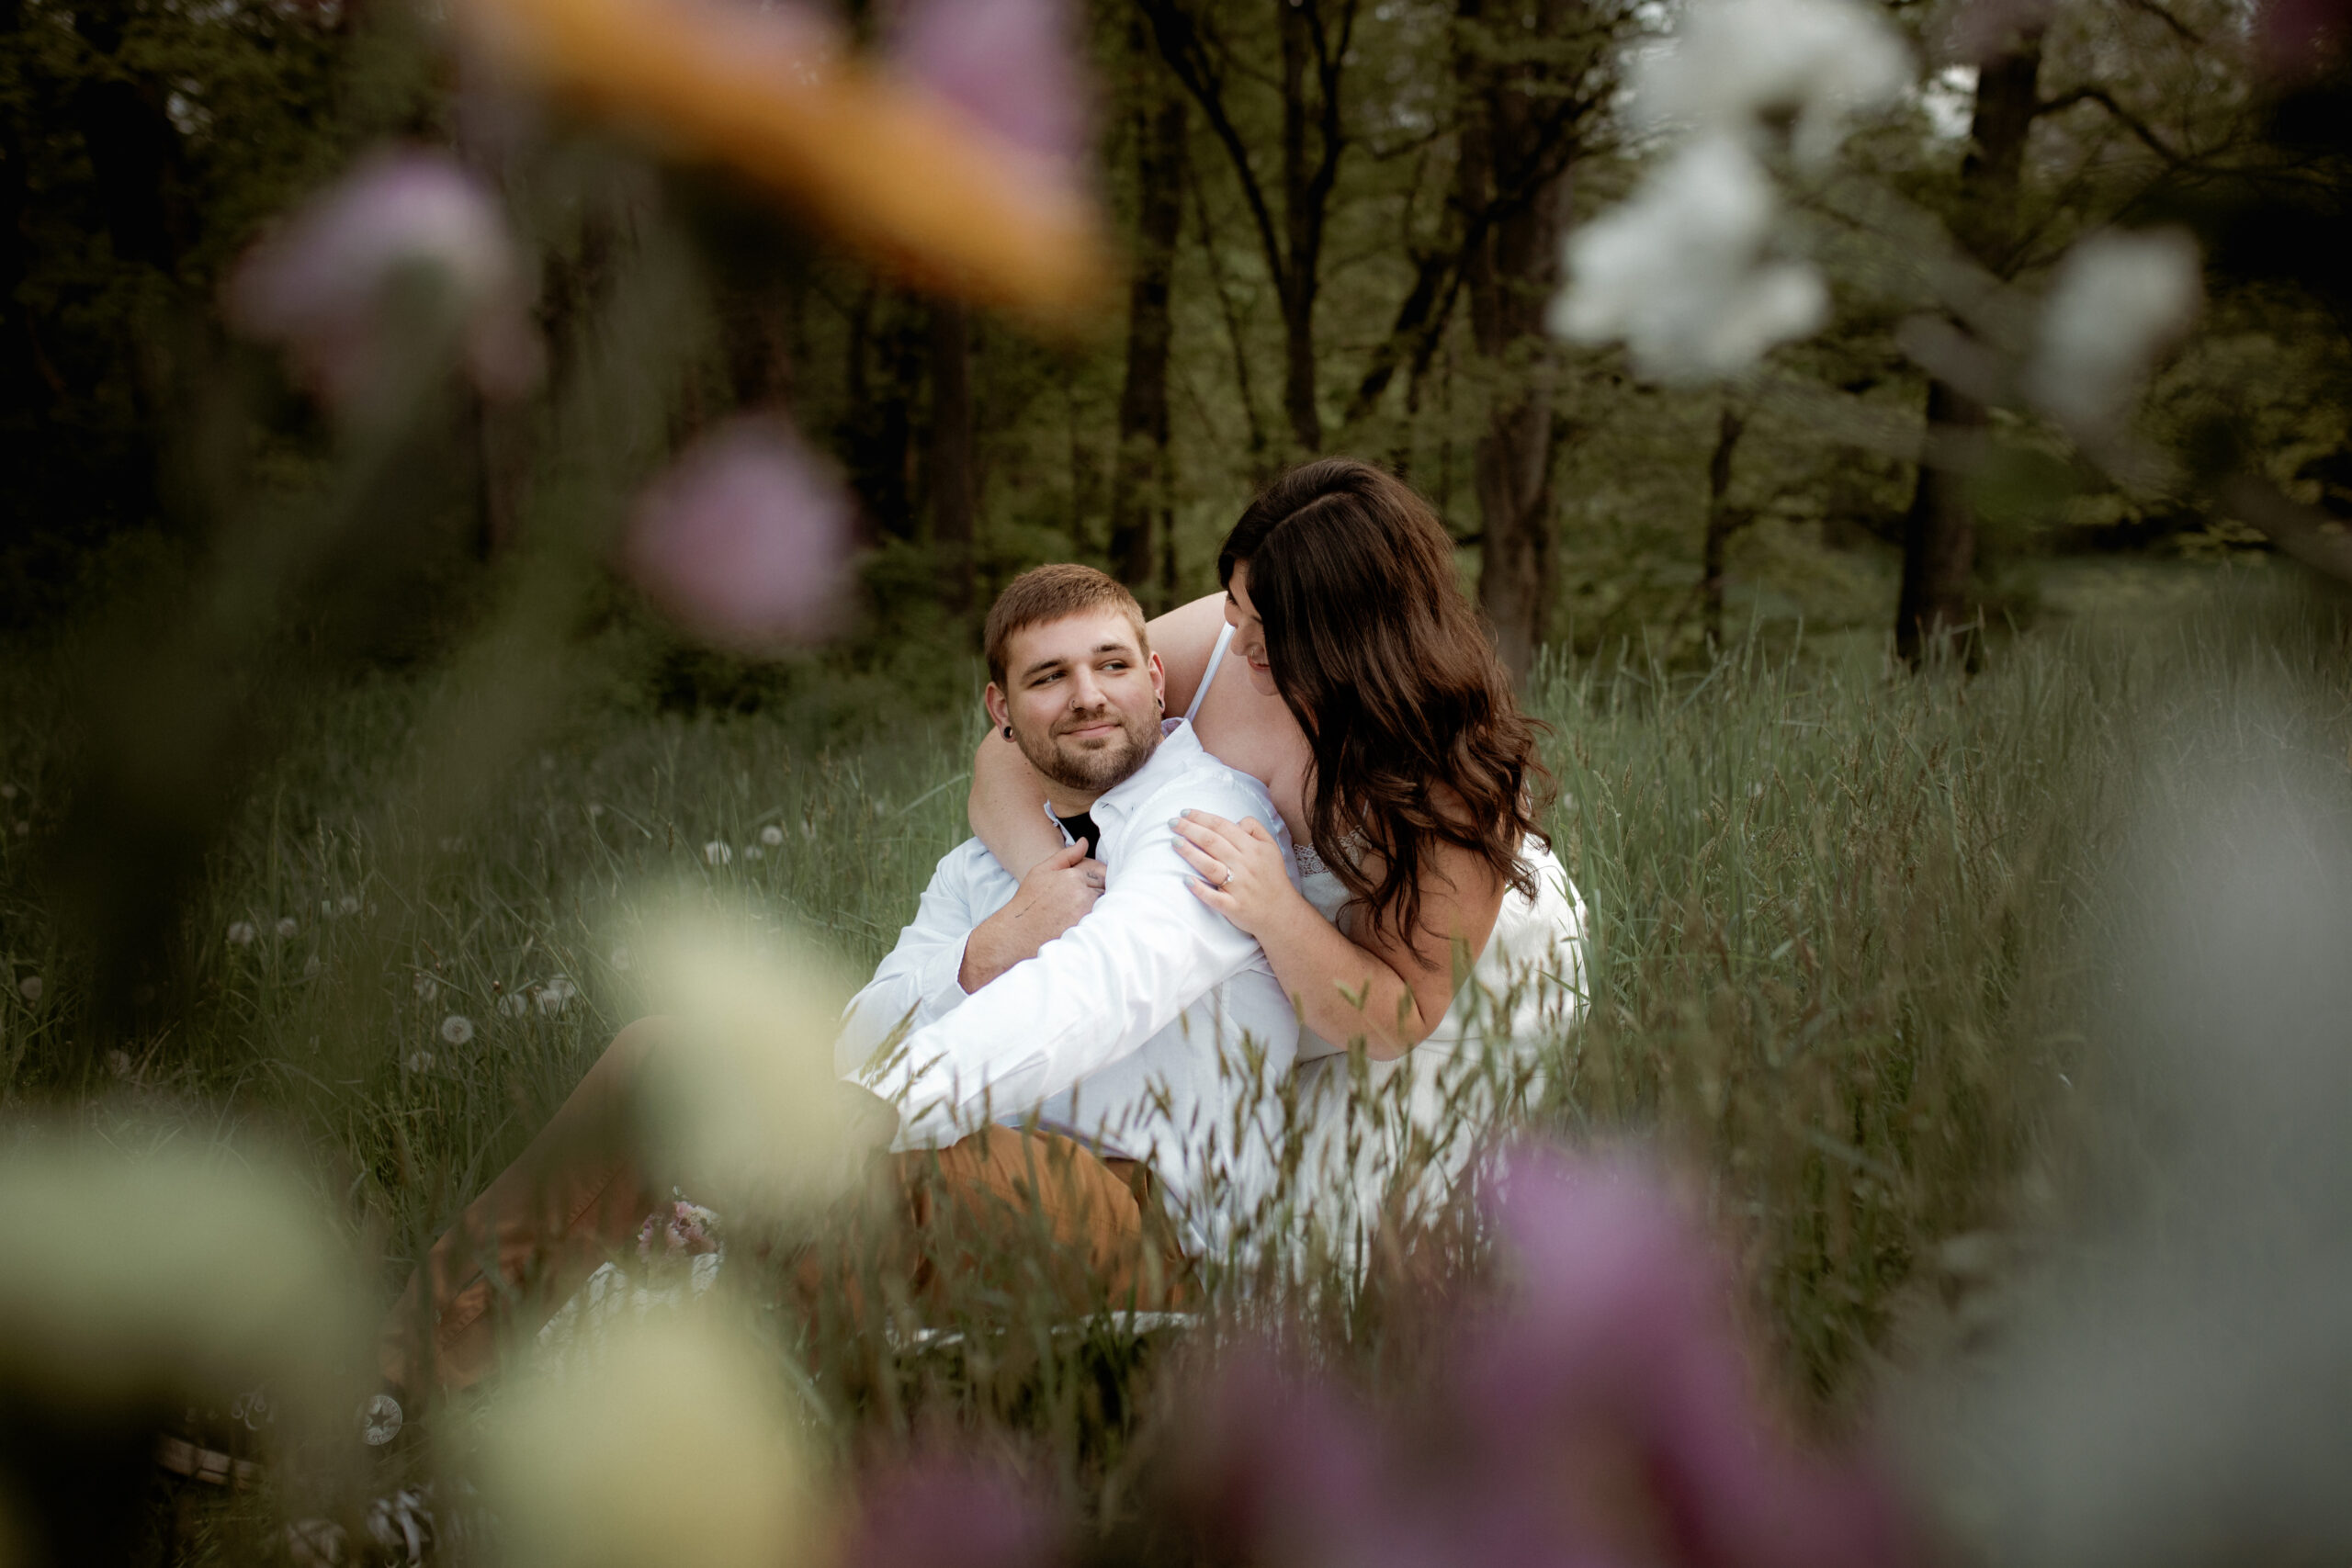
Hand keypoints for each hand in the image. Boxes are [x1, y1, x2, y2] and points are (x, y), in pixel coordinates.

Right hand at [959, 840, 1105, 990]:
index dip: (1098, 877)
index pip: (1102, 871)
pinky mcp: (1086, 929)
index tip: (1088, 885)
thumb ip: (1066, 855)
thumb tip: (1084, 842)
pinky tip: (1082, 922)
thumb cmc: (1029, 901)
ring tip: (1081, 911)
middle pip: (1107, 887)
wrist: (1017, 933)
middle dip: (1101, 891)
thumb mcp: (1042, 871)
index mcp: (1073, 876)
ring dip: (1101, 905)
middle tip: (1084, 900)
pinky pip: (1102, 920)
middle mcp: (1082, 893)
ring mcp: (1085, 912)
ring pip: (1106, 904)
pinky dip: (1097, 920)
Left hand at [1172, 810, 1293, 936]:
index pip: (1222, 827)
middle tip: (1172, 822)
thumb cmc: (1272, 878)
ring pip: (1210, 866)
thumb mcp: (1271, 847)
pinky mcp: (1233, 906)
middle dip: (1189, 829)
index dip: (1202, 817)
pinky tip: (1186, 880)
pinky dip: (1200, 889)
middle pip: (1212, 842)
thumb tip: (1235, 821)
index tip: (1185, 812)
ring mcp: (1239, 887)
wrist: (1282, 913)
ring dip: (1190, 853)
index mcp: (1253, 848)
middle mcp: (1245, 865)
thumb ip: (1255, 828)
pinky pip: (1214, 897)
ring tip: (1174, 842)